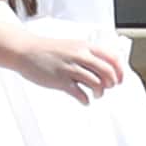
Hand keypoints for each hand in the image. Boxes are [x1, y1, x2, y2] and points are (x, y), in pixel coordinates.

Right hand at [9, 22, 126, 105]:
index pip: (112, 58)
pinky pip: (80, 94)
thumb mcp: (71, 45)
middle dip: (111, 83)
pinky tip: (84, 100)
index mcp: (84, 46)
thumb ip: (87, 54)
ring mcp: (69, 68)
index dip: (120, 71)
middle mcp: (79, 56)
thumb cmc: (48, 49)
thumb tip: (105, 67)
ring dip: (99, 93)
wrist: (25, 51)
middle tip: (108, 88)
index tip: (120, 79)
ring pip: (96, 84)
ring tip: (95, 95)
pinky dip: (86, 100)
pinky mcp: (60, 81)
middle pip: (107, 72)